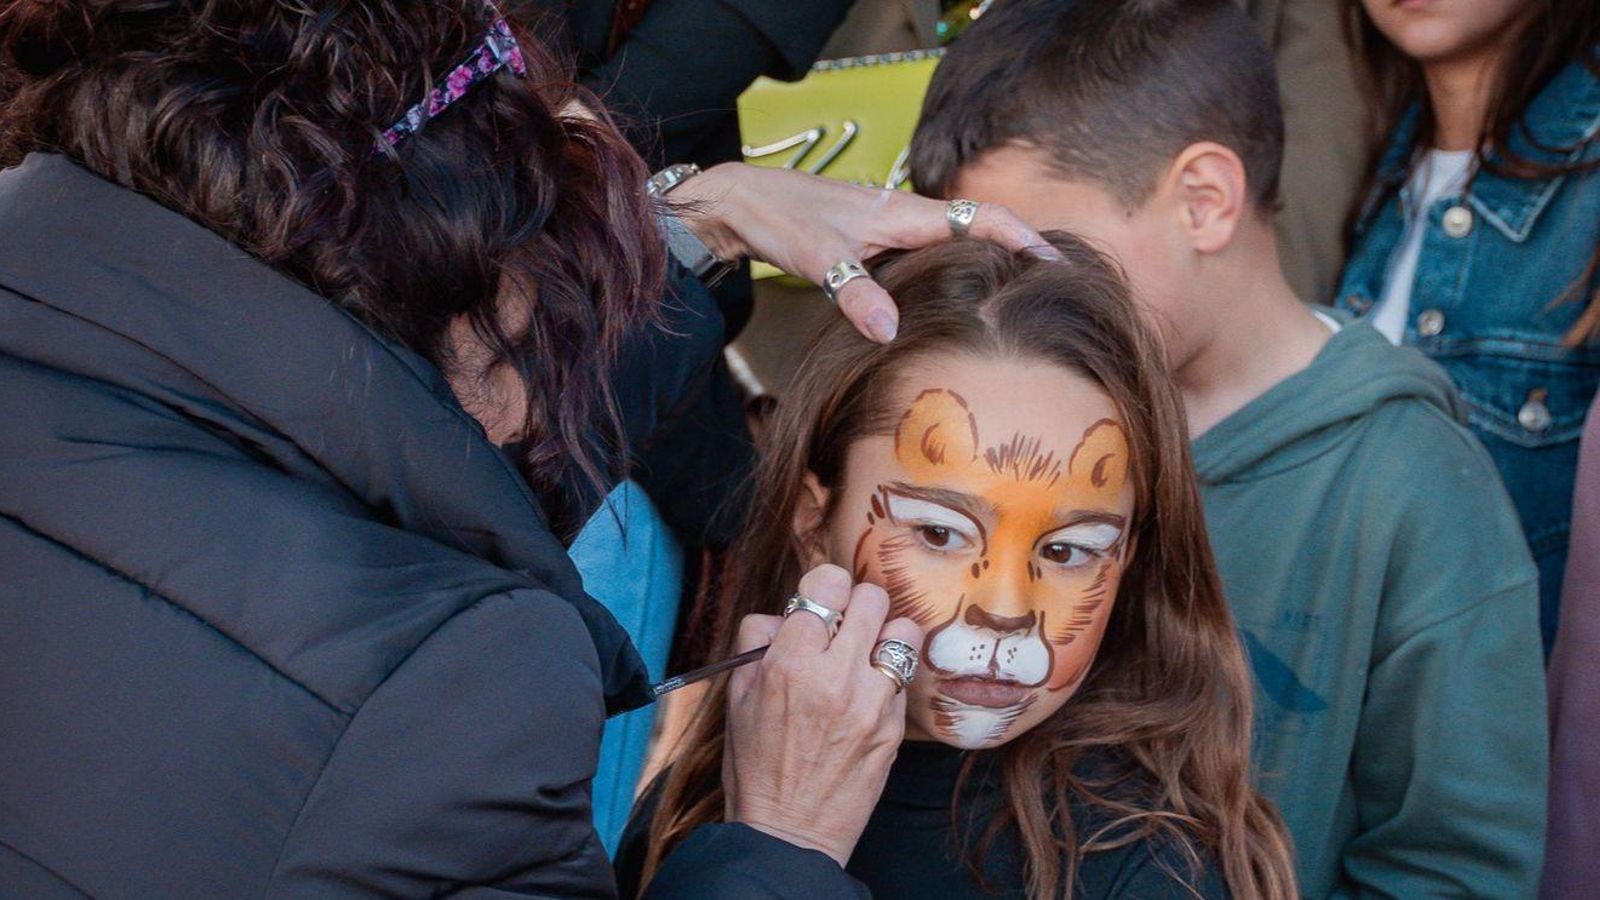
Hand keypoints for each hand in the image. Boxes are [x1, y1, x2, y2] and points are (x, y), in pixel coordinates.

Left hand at [670, 163, 1050, 342]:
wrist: (742, 201)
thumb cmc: (781, 218)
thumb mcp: (818, 259)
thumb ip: (855, 294)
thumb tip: (891, 331)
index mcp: (904, 214)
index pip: (981, 220)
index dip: (1023, 240)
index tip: (1058, 264)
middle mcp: (906, 218)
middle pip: (979, 231)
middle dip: (1019, 253)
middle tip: (1055, 288)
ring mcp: (892, 230)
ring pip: (954, 245)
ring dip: (988, 264)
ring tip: (1019, 299)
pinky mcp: (875, 244)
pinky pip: (928, 257)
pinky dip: (953, 274)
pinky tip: (956, 301)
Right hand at [722, 564, 923, 865]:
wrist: (789, 832)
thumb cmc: (757, 765)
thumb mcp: (737, 697)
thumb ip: (758, 642)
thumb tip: (784, 614)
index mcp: (789, 662)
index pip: (828, 582)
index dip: (824, 587)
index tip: (821, 601)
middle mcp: (835, 675)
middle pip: (872, 598)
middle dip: (856, 606)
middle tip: (844, 626)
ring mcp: (871, 702)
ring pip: (902, 630)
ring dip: (883, 636)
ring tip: (864, 655)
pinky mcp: (894, 727)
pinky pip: (903, 677)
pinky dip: (887, 678)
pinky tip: (868, 695)